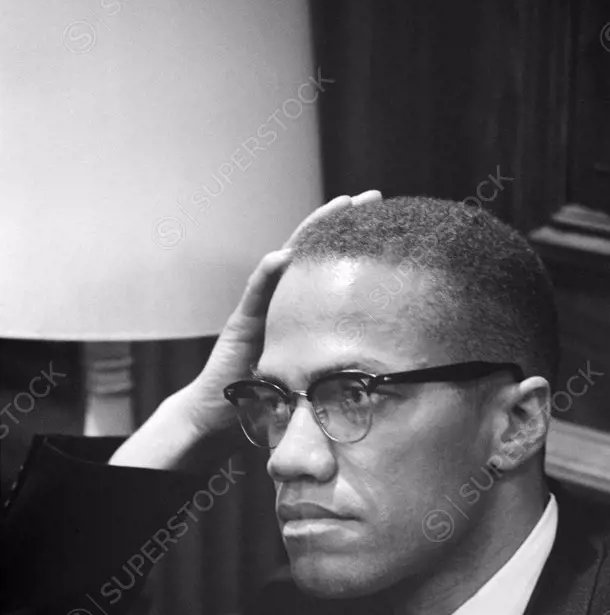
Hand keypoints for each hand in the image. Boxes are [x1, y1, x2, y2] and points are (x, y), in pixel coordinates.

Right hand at [183, 189, 382, 440]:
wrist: (220, 417)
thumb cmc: (269, 400)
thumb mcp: (314, 375)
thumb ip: (337, 361)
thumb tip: (382, 365)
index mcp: (299, 310)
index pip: (328, 267)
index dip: (353, 243)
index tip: (384, 220)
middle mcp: (279, 300)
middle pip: (311, 251)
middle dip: (339, 221)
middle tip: (370, 196)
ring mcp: (258, 308)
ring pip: (285, 260)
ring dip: (309, 233)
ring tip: (336, 208)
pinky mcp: (240, 324)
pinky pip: (255, 293)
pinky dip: (268, 272)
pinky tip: (283, 255)